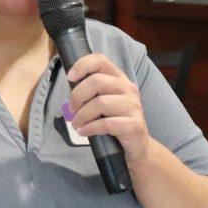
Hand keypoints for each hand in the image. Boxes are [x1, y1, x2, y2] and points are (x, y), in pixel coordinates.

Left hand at [65, 54, 150, 168]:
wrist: (137, 146)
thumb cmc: (115, 121)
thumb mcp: (104, 101)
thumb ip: (91, 90)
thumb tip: (70, 82)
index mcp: (120, 79)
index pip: (100, 60)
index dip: (82, 65)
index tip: (70, 78)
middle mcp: (129, 89)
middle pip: (97, 82)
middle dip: (77, 96)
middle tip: (72, 110)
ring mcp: (134, 106)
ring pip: (100, 103)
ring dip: (82, 115)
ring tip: (76, 124)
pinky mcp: (134, 125)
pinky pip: (107, 124)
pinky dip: (90, 128)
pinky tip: (83, 132)